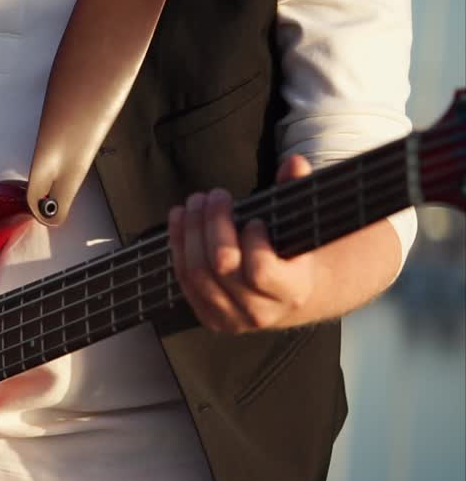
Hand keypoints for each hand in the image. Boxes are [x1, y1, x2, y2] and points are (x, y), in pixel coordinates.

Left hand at [167, 155, 315, 333]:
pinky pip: (184, 279)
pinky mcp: (207, 316)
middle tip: (216, 195)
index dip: (253, 242)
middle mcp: (260, 312)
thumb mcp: (301, 225)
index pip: (261, 271)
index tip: (255, 219)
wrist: (288, 296)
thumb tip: (294, 162)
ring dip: (191, 231)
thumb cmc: (294, 253)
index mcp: (292, 292)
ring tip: (195, 202)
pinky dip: (178, 245)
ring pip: (197, 272)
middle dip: (214, 223)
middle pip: (222, 265)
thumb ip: (298, 192)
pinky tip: (179, 218)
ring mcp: (231, 318)